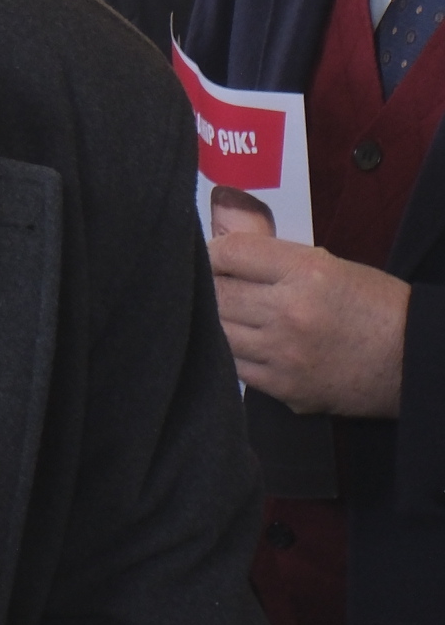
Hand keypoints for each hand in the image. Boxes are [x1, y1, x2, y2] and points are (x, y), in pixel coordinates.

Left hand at [210, 209, 410, 417]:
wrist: (415, 360)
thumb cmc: (374, 306)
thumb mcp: (330, 265)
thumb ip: (273, 255)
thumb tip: (221, 236)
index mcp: (307, 272)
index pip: (230, 253)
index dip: (212, 253)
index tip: (211, 258)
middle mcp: (292, 312)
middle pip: (217, 294)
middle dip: (211, 288)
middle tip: (216, 287)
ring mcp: (285, 354)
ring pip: (219, 331)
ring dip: (220, 321)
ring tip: (234, 315)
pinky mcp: (285, 389)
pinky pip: (235, 367)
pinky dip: (235, 353)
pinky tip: (249, 344)